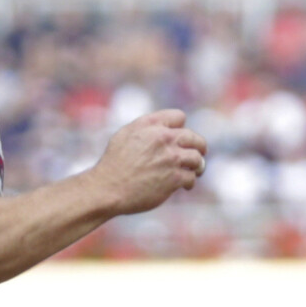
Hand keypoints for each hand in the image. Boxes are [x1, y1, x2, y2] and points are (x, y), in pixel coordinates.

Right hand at [92, 109, 207, 215]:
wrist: (106, 189)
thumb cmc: (112, 164)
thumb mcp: (124, 135)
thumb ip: (146, 127)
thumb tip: (164, 128)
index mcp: (151, 125)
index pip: (179, 117)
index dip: (179, 127)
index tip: (177, 138)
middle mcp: (164, 138)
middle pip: (194, 138)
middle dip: (198, 146)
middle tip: (199, 153)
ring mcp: (171, 158)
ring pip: (196, 158)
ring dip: (197, 165)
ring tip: (195, 171)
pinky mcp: (174, 178)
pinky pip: (191, 177)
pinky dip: (189, 182)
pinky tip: (184, 186)